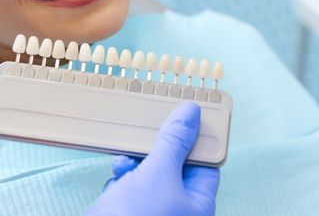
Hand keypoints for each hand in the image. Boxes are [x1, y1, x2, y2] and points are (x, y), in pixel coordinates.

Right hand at [85, 102, 219, 215]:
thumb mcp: (158, 173)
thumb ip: (174, 141)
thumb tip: (192, 112)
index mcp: (198, 205)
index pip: (205, 164)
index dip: (194, 140)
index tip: (182, 117)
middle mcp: (178, 211)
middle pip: (173, 167)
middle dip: (156, 152)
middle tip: (145, 134)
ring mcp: (153, 213)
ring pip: (148, 176)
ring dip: (134, 165)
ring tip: (123, 166)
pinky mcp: (129, 214)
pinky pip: (130, 190)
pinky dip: (121, 182)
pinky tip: (114, 184)